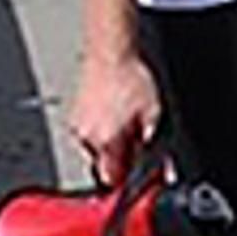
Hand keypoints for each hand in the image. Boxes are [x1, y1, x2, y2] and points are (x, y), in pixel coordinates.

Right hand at [68, 43, 161, 186]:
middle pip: (103, 164)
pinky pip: (88, 130)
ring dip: (109, 142)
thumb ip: (153, 143)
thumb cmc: (131, 79)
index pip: (111, 178)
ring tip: (124, 120)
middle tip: (135, 141)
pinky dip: (100, 127)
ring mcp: (78, 125)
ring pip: (95, 147)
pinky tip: (112, 111)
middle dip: (120, 158)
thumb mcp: (154, 114)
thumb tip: (162, 165)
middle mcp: (88, 137)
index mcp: (107, 141)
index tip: (134, 177)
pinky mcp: (74, 113)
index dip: (125, 181)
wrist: (110, 54)